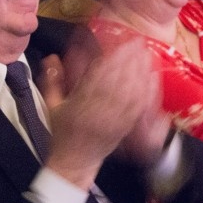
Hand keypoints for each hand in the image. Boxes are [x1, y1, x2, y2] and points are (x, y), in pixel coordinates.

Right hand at [44, 39, 160, 188]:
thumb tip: (51, 57)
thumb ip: (51, 80)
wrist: (74, 161)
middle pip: (116, 81)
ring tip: (145, 54)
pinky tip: (151, 77)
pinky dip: (146, 91)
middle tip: (136, 41)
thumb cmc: (63, 133)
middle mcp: (96, 113)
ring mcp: (112, 121)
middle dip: (128, 59)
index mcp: (77, 106)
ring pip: (129, 92)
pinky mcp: (124, 127)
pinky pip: (138, 107)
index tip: (115, 43)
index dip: (108, 58)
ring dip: (139, 71)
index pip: (95, 78)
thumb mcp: (51, 106)